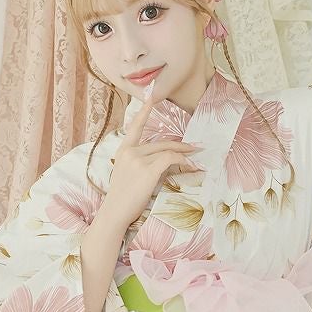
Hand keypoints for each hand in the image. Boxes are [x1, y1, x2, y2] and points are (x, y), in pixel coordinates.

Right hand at [100, 81, 203, 231]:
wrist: (115, 213)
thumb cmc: (122, 199)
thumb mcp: (129, 176)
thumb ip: (143, 164)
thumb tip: (166, 162)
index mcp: (123, 151)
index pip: (135, 127)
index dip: (144, 112)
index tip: (151, 98)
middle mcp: (130, 151)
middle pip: (160, 143)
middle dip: (180, 145)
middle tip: (195, 147)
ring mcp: (138, 160)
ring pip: (167, 151)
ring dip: (184, 155)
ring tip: (196, 157)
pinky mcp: (147, 170)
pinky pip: (170, 159)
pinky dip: (183, 161)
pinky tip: (191, 166)